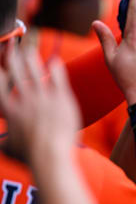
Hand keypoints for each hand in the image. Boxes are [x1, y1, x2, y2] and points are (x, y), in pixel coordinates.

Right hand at [0, 43, 78, 162]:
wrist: (51, 157)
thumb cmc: (30, 157)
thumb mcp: (9, 150)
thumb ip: (1, 143)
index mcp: (10, 110)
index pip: (0, 85)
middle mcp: (24, 100)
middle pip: (16, 73)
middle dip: (12, 57)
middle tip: (11, 46)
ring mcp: (43, 98)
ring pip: (36, 72)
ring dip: (31, 59)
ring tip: (28, 49)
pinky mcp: (62, 99)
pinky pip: (58, 79)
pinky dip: (56, 69)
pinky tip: (55, 61)